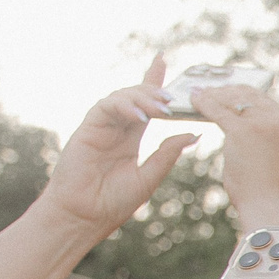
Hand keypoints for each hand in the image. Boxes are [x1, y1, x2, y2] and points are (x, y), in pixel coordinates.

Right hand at [38, 56, 197, 235]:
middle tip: (174, 98)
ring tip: (161, 107)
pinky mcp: (88, 128)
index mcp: (131, 138)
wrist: (84, 217)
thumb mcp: (149, 176)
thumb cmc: (113, 202)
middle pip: (136, 96)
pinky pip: (106, 106)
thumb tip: (194, 134)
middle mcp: (117, 128)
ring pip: (122, 97)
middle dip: (155, 91)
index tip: (164, 61)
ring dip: (143, 98)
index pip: (145, 104)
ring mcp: (102, 126)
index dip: (153, 81)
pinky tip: (140, 115)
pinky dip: (124, 106)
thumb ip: (167, 154)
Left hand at [188, 82, 278, 225]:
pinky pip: (218, 110)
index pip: (268, 103)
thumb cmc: (269, 194)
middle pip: (252, 96)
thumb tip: (245, 137)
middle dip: (229, 91)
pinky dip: (204, 102)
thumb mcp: (276, 162)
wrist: (269, 209)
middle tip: (212, 90)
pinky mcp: (243, 131)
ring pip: (234, 100)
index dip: (248, 96)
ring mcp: (264, 125)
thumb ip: (267, 144)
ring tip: (199, 93)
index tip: (233, 93)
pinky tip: (193, 99)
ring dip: (215, 95)